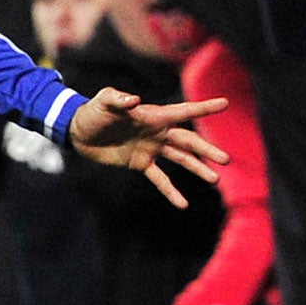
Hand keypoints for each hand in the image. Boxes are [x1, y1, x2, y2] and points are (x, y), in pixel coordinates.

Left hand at [67, 86, 228, 208]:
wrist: (79, 132)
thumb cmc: (93, 112)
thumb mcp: (104, 102)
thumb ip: (118, 99)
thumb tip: (134, 100)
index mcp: (153, 115)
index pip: (183, 111)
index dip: (203, 108)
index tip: (225, 104)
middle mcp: (157, 131)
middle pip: (187, 141)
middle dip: (206, 150)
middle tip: (226, 159)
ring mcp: (151, 148)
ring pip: (180, 159)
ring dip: (197, 168)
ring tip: (215, 179)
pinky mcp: (140, 163)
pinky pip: (159, 178)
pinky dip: (171, 191)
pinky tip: (183, 204)